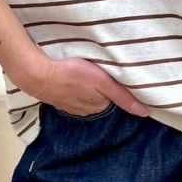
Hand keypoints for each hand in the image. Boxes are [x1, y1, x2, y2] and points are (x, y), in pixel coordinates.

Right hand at [7, 52, 149, 116]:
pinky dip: (72, 86)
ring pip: (85, 94)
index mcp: (98, 105)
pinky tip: (69, 76)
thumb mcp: (102, 82)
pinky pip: (71, 93)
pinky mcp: (57, 98)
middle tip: (96, 68)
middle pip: (100, 95)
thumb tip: (145, 113)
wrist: (36, 74)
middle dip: (100, 85)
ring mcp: (69, 105)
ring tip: (82, 70)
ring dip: (85, 85)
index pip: (114, 95)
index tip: (110, 73)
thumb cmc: (71, 74)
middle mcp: (85, 110)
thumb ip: (123, 96)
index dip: (114, 82)